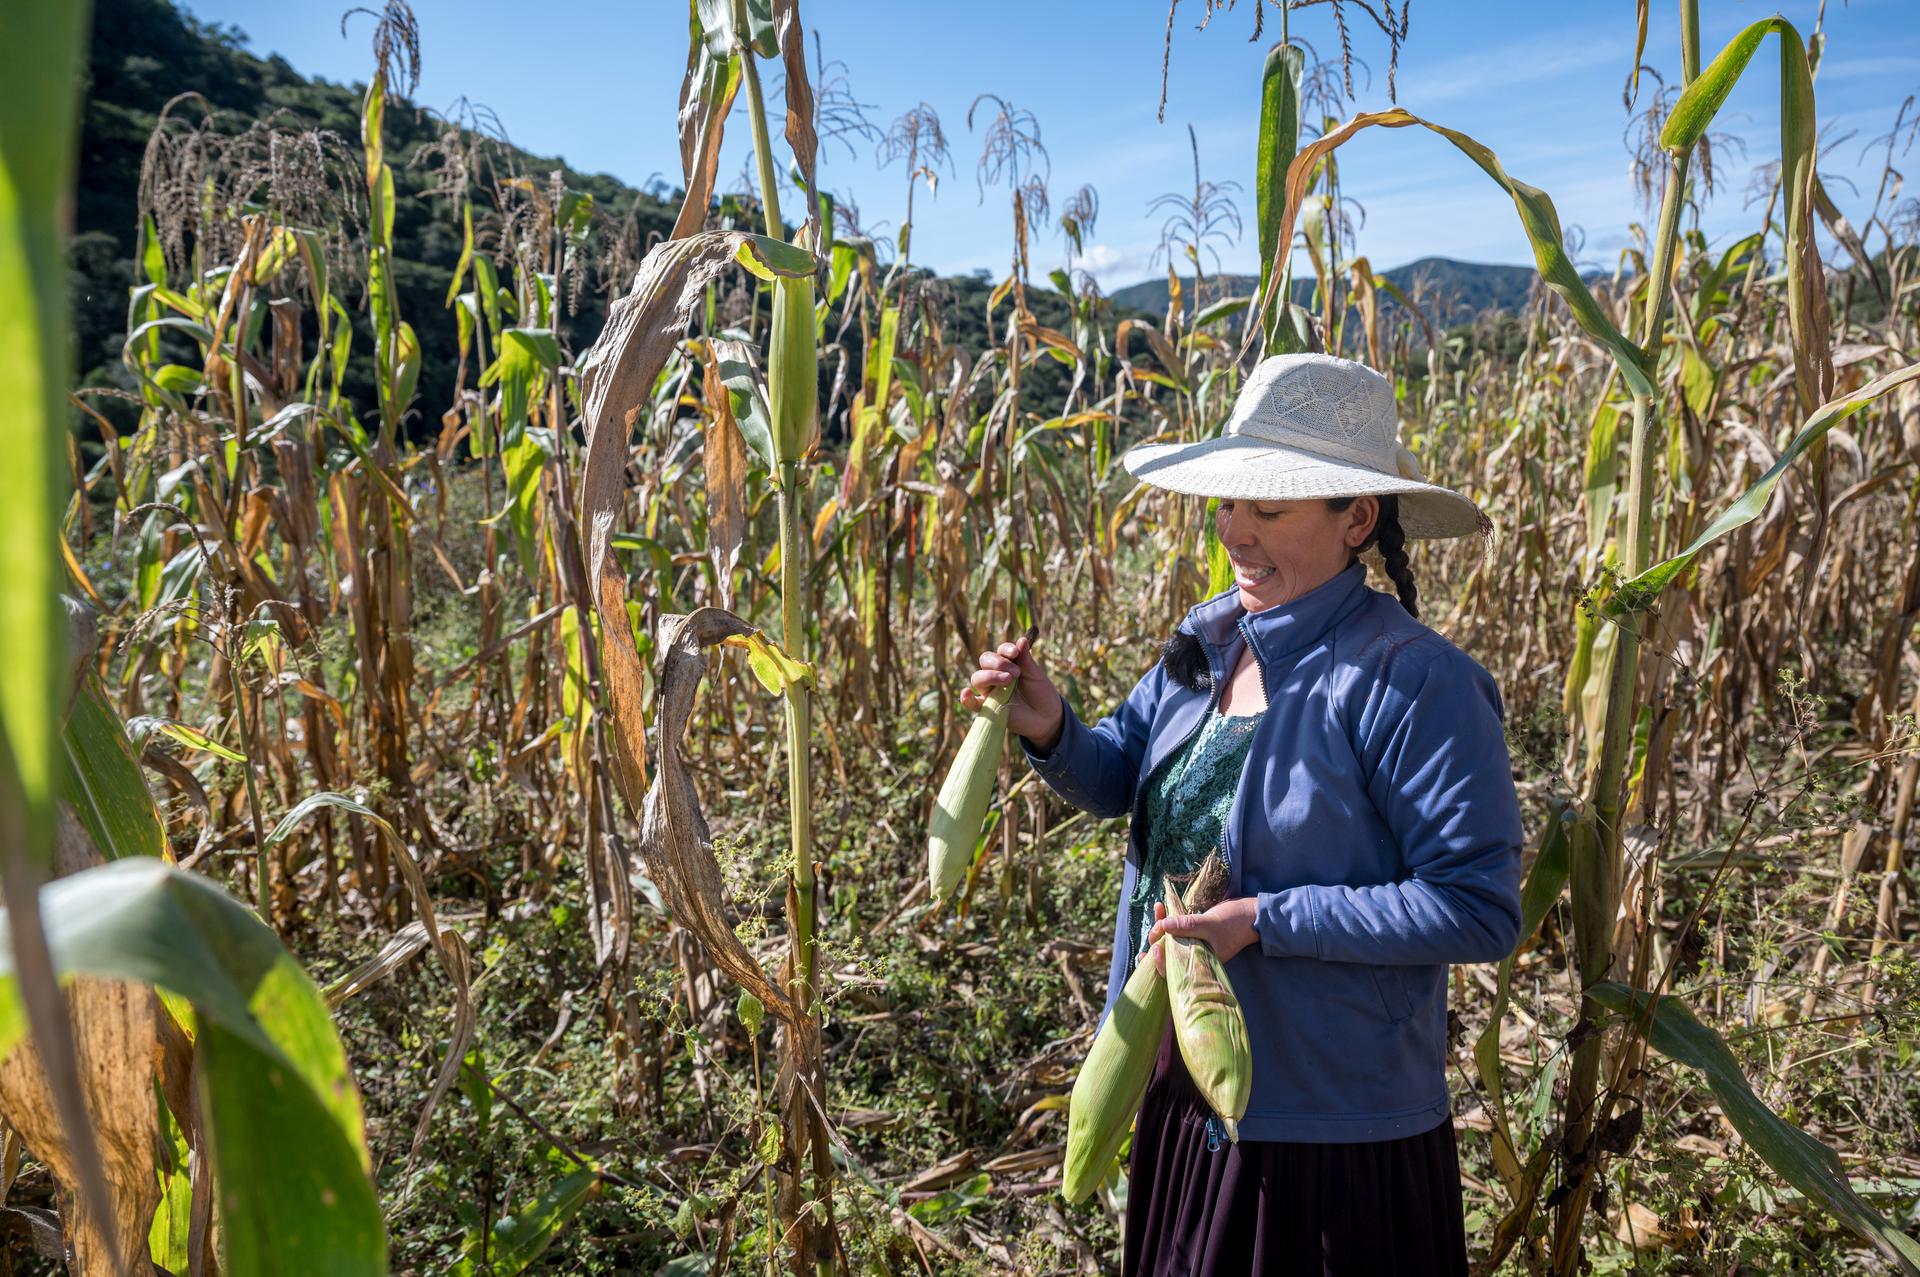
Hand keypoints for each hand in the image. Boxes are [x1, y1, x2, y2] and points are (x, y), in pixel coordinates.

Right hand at [960, 631, 1064, 751]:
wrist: (1047, 717)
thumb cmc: (1041, 693)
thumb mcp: (1036, 675)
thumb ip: (1026, 660)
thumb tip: (1021, 639)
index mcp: (1008, 664)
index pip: (1000, 651)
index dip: (1005, 649)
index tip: (1015, 653)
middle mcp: (996, 675)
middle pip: (985, 661)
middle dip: (998, 662)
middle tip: (1015, 673)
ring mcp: (991, 691)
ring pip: (978, 678)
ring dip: (990, 676)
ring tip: (1008, 680)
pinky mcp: (988, 708)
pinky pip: (972, 703)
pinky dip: (966, 699)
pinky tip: (966, 693)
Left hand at [1148, 895, 1259, 964]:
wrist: (1251, 916)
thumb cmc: (1234, 924)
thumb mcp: (1210, 924)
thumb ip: (1187, 926)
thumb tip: (1163, 925)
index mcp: (1198, 965)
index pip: (1172, 971)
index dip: (1159, 962)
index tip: (1154, 947)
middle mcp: (1193, 959)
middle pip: (1167, 956)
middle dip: (1156, 940)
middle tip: (1157, 923)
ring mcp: (1193, 948)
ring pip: (1169, 941)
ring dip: (1161, 926)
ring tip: (1159, 908)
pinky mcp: (1193, 936)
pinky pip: (1175, 931)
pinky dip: (1168, 920)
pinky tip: (1162, 906)